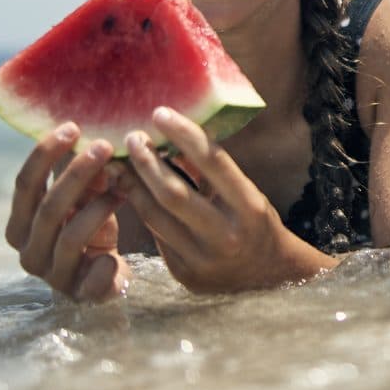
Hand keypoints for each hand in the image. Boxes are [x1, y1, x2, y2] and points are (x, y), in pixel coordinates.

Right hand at [5, 123, 130, 302]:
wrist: (105, 277)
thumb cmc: (90, 228)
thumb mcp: (84, 198)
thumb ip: (82, 174)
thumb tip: (91, 135)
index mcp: (20, 225)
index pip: (24, 185)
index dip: (44, 155)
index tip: (72, 127)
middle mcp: (28, 251)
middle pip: (48, 208)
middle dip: (77, 174)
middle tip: (106, 146)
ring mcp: (51, 275)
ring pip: (70, 237)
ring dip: (99, 209)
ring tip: (124, 188)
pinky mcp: (78, 295)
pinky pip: (90, 277)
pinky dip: (103, 264)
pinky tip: (114, 256)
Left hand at [111, 108, 335, 293]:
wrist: (268, 276)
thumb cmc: (255, 223)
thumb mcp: (245, 193)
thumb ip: (211, 171)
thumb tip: (173, 136)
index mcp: (248, 207)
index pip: (212, 162)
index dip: (183, 134)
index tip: (160, 113)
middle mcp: (226, 236)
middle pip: (173, 193)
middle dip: (146, 162)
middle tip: (132, 138)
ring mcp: (202, 259)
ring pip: (155, 216)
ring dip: (133, 186)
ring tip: (120, 163)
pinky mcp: (184, 274)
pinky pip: (156, 235)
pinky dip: (142, 210)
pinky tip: (130, 191)